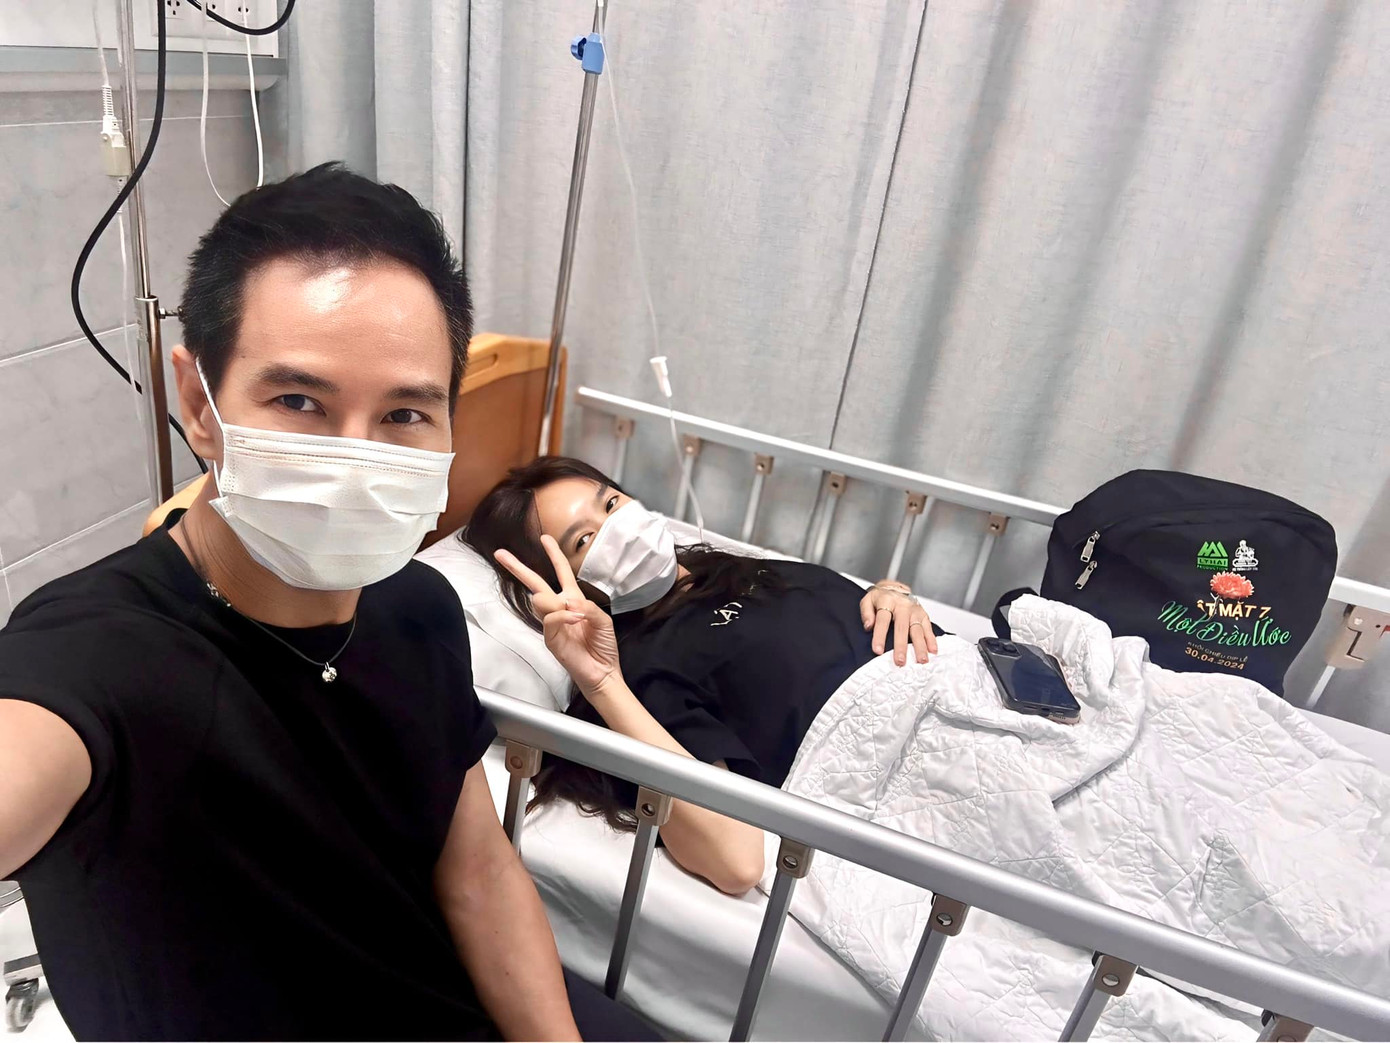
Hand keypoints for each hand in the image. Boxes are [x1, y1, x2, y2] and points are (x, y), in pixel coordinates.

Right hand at [495, 535, 621, 697]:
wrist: (602, 671)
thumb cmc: (603, 645)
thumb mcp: (603, 619)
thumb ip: (587, 606)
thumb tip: (568, 601)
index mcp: (573, 600)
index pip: (560, 572)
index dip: (554, 555)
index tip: (545, 538)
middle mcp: (559, 609)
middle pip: (535, 583)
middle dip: (518, 568)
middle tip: (500, 554)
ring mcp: (552, 624)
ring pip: (541, 600)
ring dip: (557, 602)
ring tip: (576, 615)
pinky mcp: (550, 638)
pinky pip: (550, 619)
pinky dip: (563, 616)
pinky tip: (575, 619)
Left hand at [859, 582, 937, 665]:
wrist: (896, 588)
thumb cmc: (881, 598)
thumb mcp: (867, 600)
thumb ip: (866, 613)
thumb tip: (868, 626)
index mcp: (887, 601)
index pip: (883, 620)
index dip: (880, 636)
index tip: (878, 650)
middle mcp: (903, 606)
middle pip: (902, 628)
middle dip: (901, 646)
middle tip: (900, 661)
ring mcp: (915, 611)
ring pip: (917, 630)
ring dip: (920, 646)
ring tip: (921, 660)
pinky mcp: (923, 615)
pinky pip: (928, 628)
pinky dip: (931, 640)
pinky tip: (932, 651)